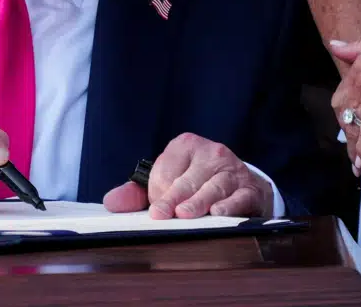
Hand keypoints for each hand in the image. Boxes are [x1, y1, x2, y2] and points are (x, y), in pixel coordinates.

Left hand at [101, 133, 272, 219]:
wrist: (240, 184)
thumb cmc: (196, 182)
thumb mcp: (166, 181)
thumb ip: (136, 193)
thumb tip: (111, 203)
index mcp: (185, 145)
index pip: (166, 168)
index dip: (158, 190)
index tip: (155, 209)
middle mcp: (210, 153)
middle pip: (188, 179)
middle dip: (173, 198)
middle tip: (160, 214)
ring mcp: (232, 170)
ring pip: (214, 187)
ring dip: (199, 202)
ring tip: (185, 214)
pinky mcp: (250, 189)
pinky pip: (240, 197)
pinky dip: (230, 205)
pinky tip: (218, 213)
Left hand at [330, 25, 360, 170]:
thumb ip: (354, 48)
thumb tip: (334, 45)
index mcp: (357, 68)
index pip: (340, 99)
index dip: (342, 117)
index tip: (346, 129)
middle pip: (344, 115)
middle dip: (347, 135)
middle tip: (353, 152)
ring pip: (354, 126)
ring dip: (354, 148)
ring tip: (357, 165)